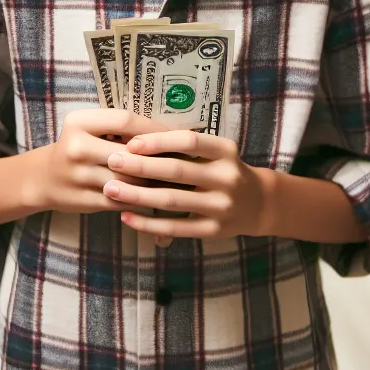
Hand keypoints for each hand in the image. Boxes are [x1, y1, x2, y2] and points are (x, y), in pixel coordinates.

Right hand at [30, 109, 169, 215]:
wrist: (43, 178)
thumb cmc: (77, 147)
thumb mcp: (88, 128)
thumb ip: (119, 128)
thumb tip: (167, 134)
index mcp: (79, 122)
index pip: (125, 120)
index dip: (154, 128)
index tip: (175, 135)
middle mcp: (76, 147)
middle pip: (130, 153)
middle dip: (159, 158)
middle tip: (183, 159)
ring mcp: (79, 176)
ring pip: (130, 180)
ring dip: (154, 181)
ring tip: (175, 179)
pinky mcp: (84, 201)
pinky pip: (123, 200)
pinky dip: (142, 198)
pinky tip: (156, 195)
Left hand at [102, 130, 274, 239]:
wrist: (258, 204)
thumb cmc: (223, 171)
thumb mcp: (215, 152)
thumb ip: (185, 147)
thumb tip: (134, 139)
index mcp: (225, 151)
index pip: (189, 141)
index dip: (158, 141)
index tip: (130, 142)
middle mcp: (227, 177)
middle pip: (177, 170)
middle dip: (140, 166)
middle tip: (111, 161)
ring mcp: (222, 205)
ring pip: (172, 200)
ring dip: (137, 195)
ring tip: (110, 189)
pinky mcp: (214, 230)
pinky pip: (176, 227)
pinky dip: (148, 223)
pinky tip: (126, 216)